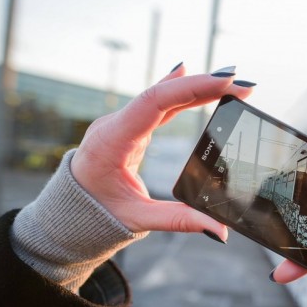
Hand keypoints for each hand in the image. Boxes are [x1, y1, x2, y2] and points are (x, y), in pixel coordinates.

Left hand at [70, 65, 252, 238]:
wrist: (64, 214)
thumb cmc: (95, 215)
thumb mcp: (138, 220)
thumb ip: (180, 221)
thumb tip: (220, 231)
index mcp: (112, 140)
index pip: (155, 102)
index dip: (191, 88)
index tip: (224, 83)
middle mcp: (115, 124)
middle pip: (162, 93)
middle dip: (203, 84)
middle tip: (241, 83)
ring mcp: (121, 124)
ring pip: (162, 96)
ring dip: (196, 88)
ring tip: (231, 82)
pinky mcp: (129, 129)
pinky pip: (157, 105)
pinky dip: (179, 93)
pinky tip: (191, 75)